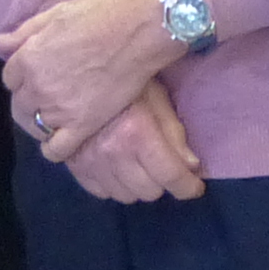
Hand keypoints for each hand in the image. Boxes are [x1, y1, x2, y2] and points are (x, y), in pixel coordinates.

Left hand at [3, 0, 180, 149]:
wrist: (139, 32)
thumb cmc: (99, 16)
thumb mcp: (55, 14)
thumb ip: (23, 32)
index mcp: (28, 58)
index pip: (10, 79)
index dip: (23, 77)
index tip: (39, 75)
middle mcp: (37, 87)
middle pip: (21, 105)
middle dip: (30, 100)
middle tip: (50, 95)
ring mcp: (59, 109)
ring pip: (36, 126)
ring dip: (42, 122)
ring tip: (58, 116)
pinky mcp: (82, 125)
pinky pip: (57, 149)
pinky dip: (54, 149)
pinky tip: (62, 140)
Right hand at [63, 85, 206, 202]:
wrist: (76, 74)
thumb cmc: (125, 80)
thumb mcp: (156, 97)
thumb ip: (174, 133)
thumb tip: (191, 167)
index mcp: (137, 133)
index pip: (170, 176)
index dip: (188, 187)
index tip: (195, 187)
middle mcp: (113, 153)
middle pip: (150, 191)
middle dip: (161, 180)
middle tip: (162, 164)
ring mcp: (90, 162)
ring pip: (126, 196)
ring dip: (137, 185)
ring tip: (138, 164)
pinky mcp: (73, 165)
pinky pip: (101, 193)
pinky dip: (113, 185)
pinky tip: (117, 167)